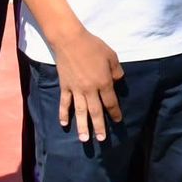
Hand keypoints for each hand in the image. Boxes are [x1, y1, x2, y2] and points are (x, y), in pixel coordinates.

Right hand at [50, 27, 123, 141]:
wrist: (70, 41)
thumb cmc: (93, 46)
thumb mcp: (112, 56)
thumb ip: (116, 71)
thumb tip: (117, 82)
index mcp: (104, 83)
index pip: (111, 102)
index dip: (115, 113)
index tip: (118, 121)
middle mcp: (90, 90)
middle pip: (95, 112)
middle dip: (99, 127)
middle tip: (101, 139)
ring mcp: (76, 89)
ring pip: (80, 111)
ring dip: (82, 126)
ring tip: (84, 139)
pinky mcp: (64, 86)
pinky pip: (64, 103)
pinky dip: (63, 114)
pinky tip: (64, 124)